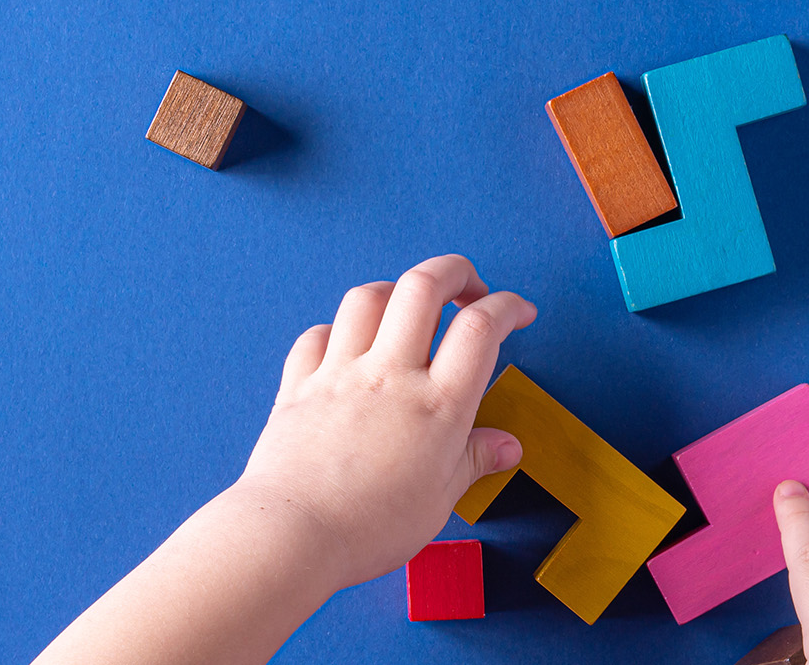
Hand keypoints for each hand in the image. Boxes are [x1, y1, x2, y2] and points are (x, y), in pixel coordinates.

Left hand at [235, 254, 536, 589]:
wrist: (291, 537)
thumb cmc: (367, 528)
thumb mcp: (440, 500)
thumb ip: (475, 461)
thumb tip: (506, 447)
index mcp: (437, 405)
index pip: (482, 327)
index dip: (508, 306)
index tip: (518, 312)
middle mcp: (390, 376)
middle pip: (423, 286)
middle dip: (454, 271)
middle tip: (469, 287)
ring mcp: (340, 374)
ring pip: (368, 297)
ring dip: (395, 291)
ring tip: (409, 312)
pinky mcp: (299, 385)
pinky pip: (317, 334)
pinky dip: (337, 330)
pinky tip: (348, 346)